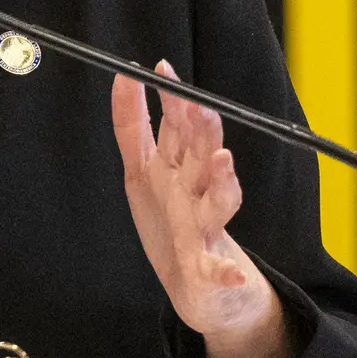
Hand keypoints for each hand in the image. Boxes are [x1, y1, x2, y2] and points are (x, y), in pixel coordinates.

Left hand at [109, 61, 289, 357]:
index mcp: (180, 169)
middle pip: (203, 156)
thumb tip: (124, 75)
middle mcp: (197, 193)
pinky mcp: (207, 270)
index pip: (180, 128)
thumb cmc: (170, 221)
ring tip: (222, 163)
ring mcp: (205, 229)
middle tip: (201, 108)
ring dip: (222, 183)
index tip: (163, 69)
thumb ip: (132, 124)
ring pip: (218, 202)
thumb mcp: (143, 170)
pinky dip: (226, 272)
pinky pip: (217, 270)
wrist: (198, 287)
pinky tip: (232, 273)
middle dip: (203, 131)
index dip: (173, 99)